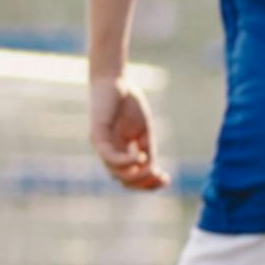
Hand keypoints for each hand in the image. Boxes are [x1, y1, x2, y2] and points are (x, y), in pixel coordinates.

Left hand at [88, 77, 163, 192]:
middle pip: (123, 180)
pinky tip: (140, 156)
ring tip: (151, 167)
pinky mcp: (97, 136)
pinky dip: (126, 161)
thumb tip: (151, 169)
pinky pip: (110, 157)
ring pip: (115, 173)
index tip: (167, 178)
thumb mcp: (143, 130)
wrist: (114, 81)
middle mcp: (109, 152)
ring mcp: (102, 145)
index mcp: (120, 152)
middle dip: (143, 183)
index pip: (131, 176)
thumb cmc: (128, 103)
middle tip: (162, 176)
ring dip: (135, 175)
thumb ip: (146, 149)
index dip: (148, 182)